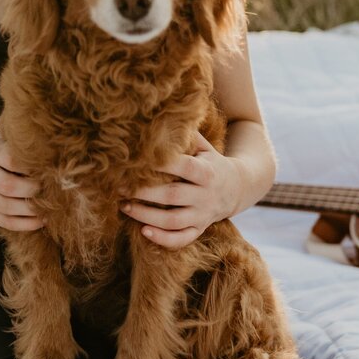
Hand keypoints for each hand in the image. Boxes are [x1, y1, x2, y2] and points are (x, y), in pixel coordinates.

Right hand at [0, 128, 45, 230]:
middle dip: (30, 190)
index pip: (9, 158)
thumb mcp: (4, 136)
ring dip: (28, 210)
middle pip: (6, 185)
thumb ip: (18, 129)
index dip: (28, 165)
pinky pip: (4, 221)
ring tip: (48, 210)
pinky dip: (24, 224)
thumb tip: (45, 115)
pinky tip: (41, 222)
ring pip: (4, 206)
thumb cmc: (0, 152)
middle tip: (50, 190)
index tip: (48, 167)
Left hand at [121, 131, 243, 249]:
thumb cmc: (211, 163)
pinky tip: (144, 232)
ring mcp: (203, 215)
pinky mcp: (200, 229)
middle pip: (173, 195)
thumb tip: (161, 120)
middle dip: (144, 193)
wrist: (238, 189)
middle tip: (120, 187)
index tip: (137, 161)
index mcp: (207, 171)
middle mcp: (206, 195)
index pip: (184, 167)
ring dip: (147, 216)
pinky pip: (182, 239)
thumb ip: (187, 137)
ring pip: (173, 221)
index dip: (162, 164)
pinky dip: (163, 239)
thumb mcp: (205, 148)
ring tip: (124, 207)